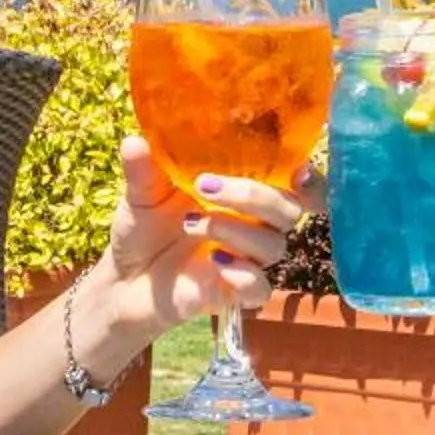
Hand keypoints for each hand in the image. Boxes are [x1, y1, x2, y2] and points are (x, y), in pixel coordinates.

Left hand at [96, 136, 305, 335]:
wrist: (124, 279)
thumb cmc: (144, 228)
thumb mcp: (141, 194)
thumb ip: (144, 169)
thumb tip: (136, 141)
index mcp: (242, 193)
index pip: (295, 184)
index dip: (311, 180)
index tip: (298, 170)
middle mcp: (253, 225)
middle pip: (288, 209)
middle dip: (253, 195)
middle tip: (206, 186)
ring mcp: (246, 260)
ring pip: (274, 245)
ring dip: (234, 229)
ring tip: (189, 222)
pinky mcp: (233, 292)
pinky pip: (260, 288)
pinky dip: (244, 274)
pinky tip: (215, 261)